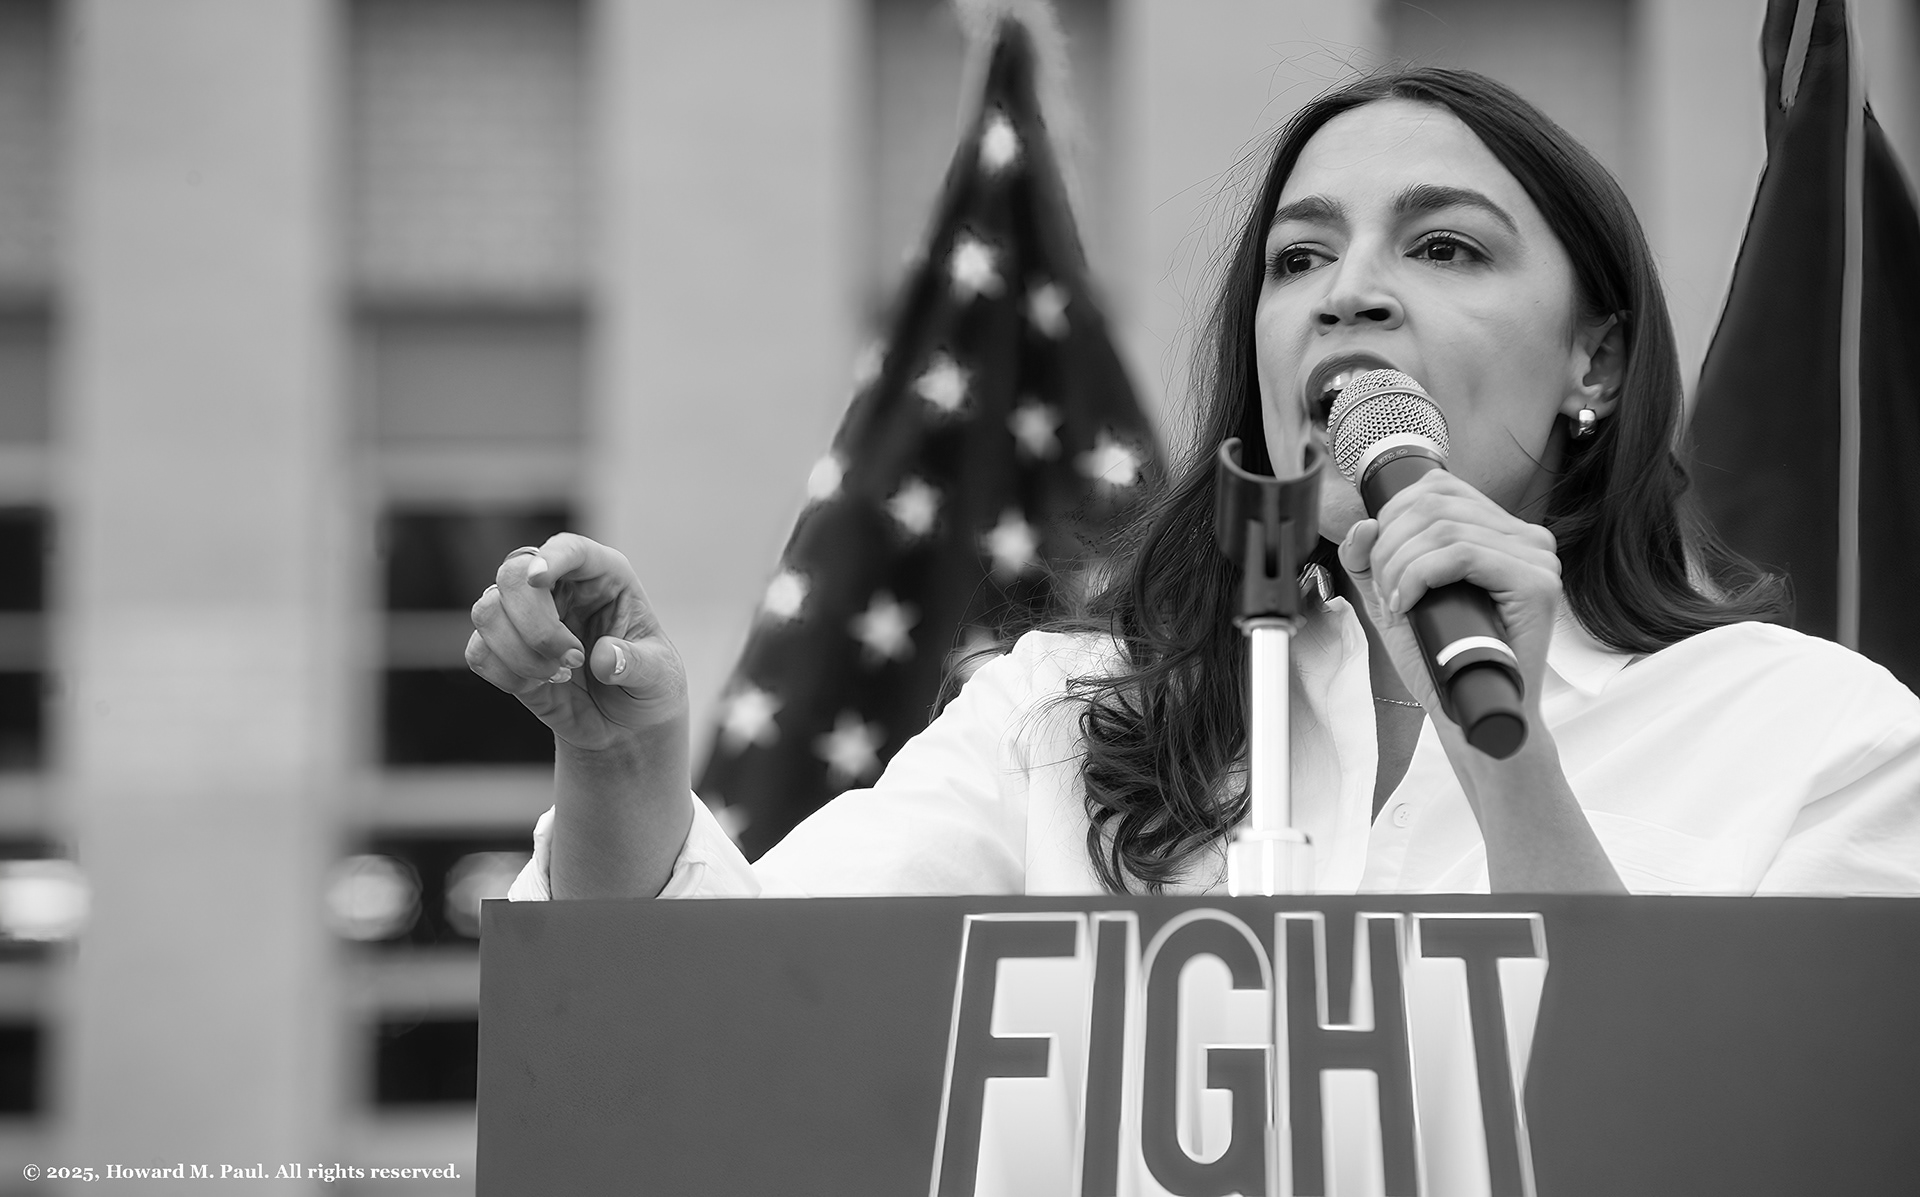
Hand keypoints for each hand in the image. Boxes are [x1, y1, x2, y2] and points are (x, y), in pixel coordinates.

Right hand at [466, 533, 688, 754]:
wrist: (626, 727)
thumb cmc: (648, 687)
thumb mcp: (660, 676)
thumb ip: (636, 664)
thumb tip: (604, 658)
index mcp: (604, 577)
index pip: (570, 549)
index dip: (551, 558)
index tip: (539, 579)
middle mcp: (560, 587)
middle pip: (512, 574)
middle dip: (535, 624)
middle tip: (572, 660)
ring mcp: (526, 617)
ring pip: (487, 611)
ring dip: (519, 652)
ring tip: (559, 675)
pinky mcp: (504, 651)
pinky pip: (478, 652)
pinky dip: (505, 674)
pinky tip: (538, 686)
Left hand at [1334, 470, 1561, 723]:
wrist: (1471, 714)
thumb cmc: (1441, 660)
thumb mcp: (1393, 600)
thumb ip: (1370, 561)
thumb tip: (1363, 523)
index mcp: (1502, 532)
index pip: (1438, 487)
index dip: (1392, 516)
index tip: (1380, 565)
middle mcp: (1527, 538)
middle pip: (1435, 503)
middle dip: (1389, 546)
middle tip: (1384, 592)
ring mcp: (1537, 559)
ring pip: (1443, 527)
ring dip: (1399, 566)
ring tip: (1396, 604)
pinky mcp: (1536, 585)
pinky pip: (1461, 554)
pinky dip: (1419, 576)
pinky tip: (1408, 605)